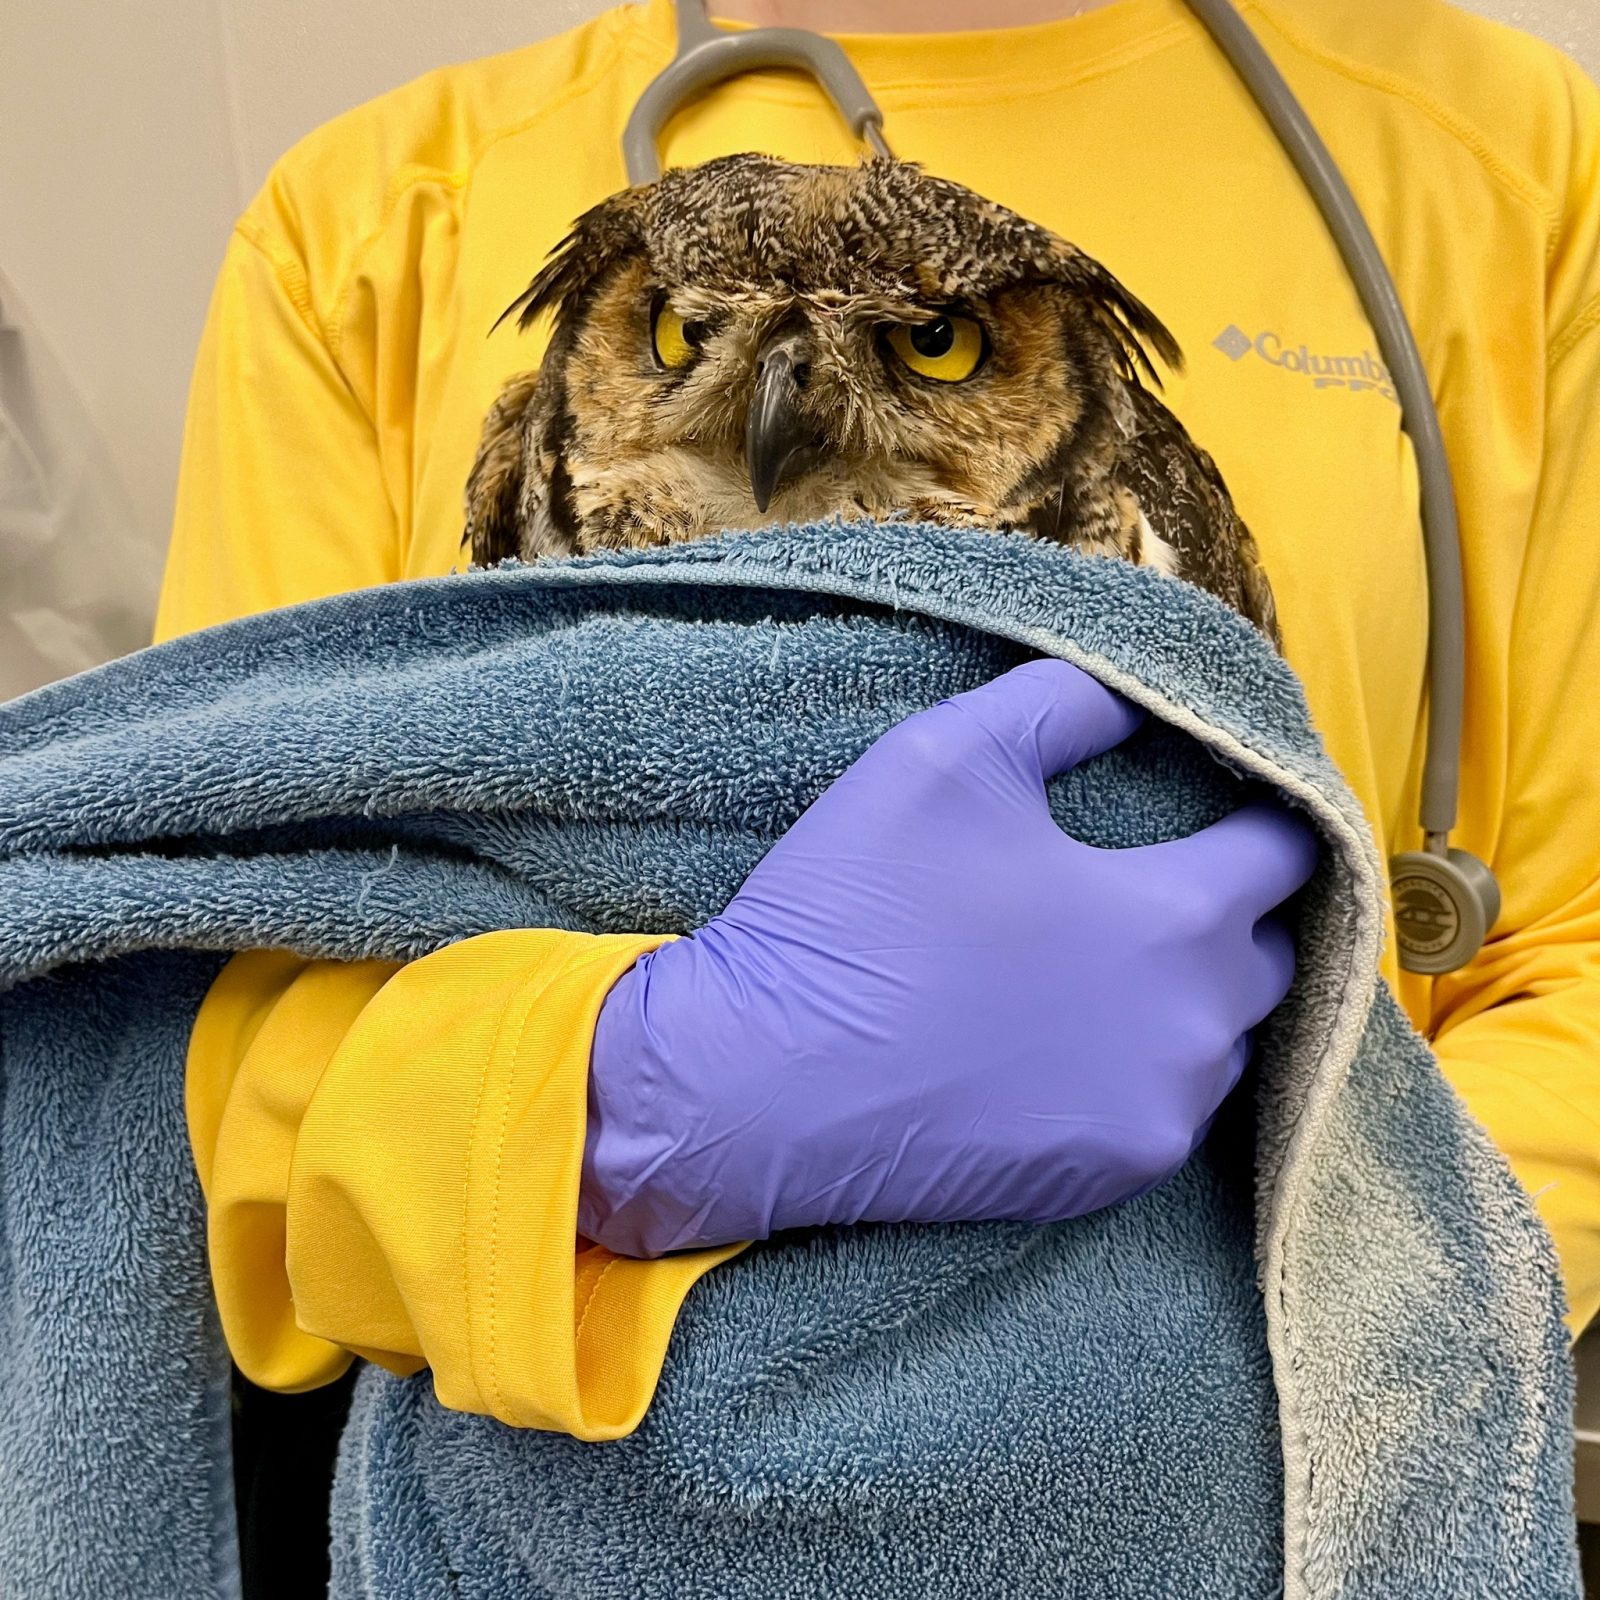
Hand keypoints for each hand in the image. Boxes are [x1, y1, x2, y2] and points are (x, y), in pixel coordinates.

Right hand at [579, 659, 1317, 1257]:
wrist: (758, 1080)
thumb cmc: (857, 909)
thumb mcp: (946, 756)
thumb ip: (1065, 704)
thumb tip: (1136, 695)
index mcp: (1176, 918)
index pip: (1286, 854)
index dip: (1263, 816)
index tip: (1230, 804)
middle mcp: (1194, 1032)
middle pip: (1269, 955)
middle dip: (1231, 912)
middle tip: (1158, 881)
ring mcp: (1153, 1120)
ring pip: (1222, 1043)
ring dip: (1188, 999)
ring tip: (1109, 968)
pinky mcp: (1104, 1181)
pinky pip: (1163, 1112)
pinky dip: (1138, 1071)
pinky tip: (1064, 1044)